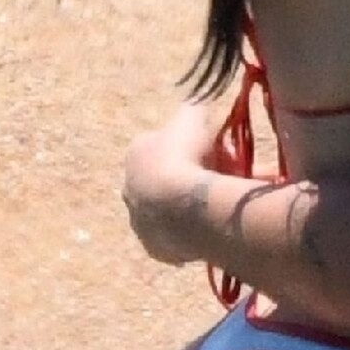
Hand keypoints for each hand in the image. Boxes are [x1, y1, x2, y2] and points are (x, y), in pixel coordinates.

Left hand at [122, 102, 218, 266]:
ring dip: (190, 207)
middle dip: (189, 178)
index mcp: (136, 154)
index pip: (160, 145)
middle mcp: (130, 188)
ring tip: (218, 207)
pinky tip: (212, 228)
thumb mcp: (192, 118)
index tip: (211, 150)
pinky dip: (193, 233)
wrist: (183, 207)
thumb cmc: (185, 157)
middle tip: (219, 180)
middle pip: (164, 180)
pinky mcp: (156, 248)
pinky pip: (177, 238)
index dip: (187, 146)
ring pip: (171, 211)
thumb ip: (193, 109)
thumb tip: (198, 102)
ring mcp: (141, 222)